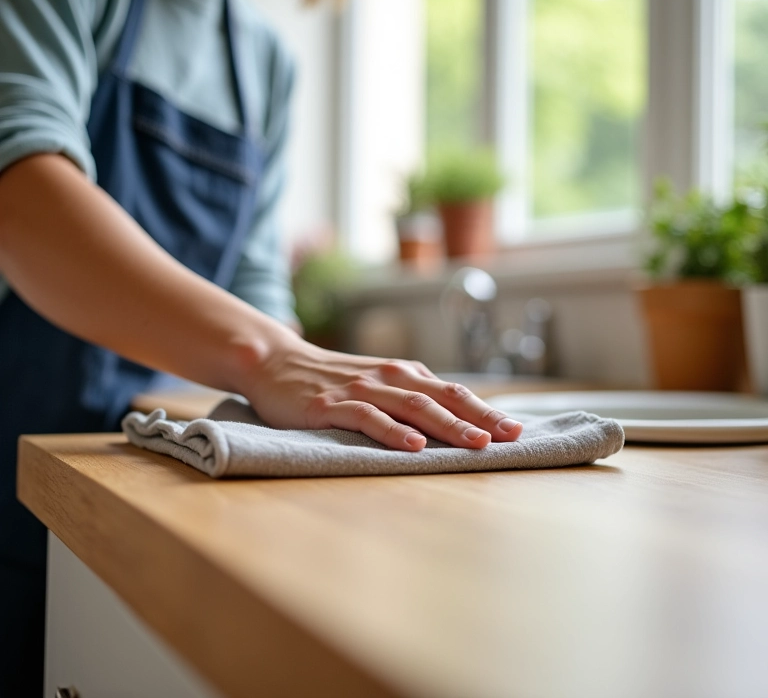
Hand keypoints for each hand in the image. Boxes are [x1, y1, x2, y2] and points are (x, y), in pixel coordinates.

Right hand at [243, 335, 523, 451]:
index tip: (515, 431)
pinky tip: (413, 446)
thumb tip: (455, 421)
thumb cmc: (332, 379)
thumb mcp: (377, 382)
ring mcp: (360, 389)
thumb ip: (410, 397)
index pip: (453, 393)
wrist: (276, 362)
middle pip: (442, 398)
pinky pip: (368, 417)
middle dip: (479, 418)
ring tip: (475, 443)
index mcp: (403, 373)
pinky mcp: (332, 405)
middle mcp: (387, 376)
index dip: (485, 410)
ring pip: (412, 406)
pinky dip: (393, 431)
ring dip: (447, 425)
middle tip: (510, 437)